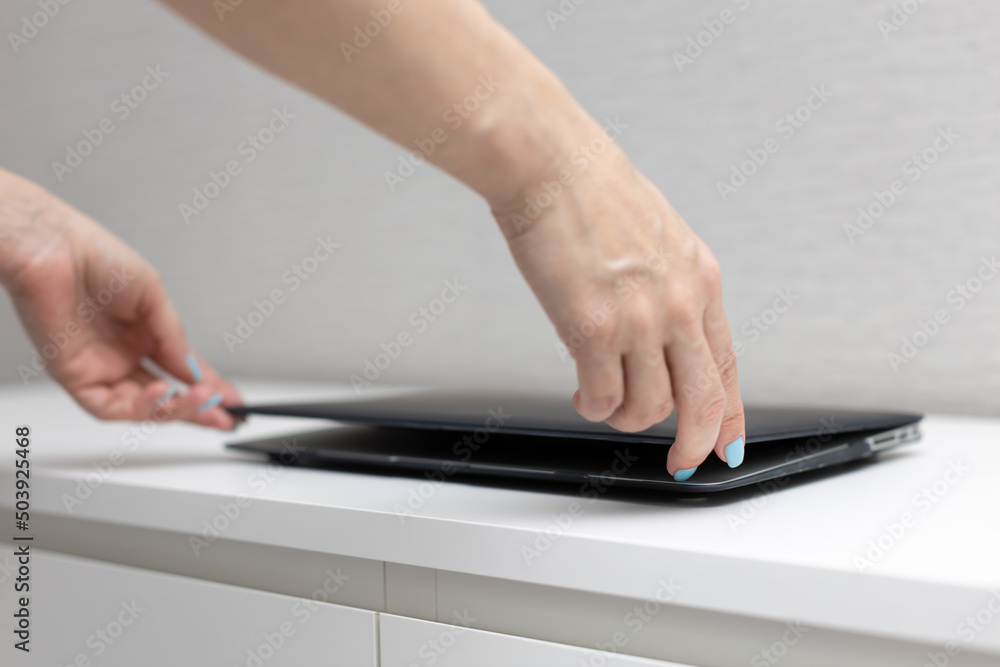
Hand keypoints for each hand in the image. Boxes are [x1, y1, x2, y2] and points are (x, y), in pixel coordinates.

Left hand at [0, 172, 241, 428]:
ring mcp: (98, 367)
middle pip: (164, 396)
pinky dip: (138, 407)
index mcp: (142, 333)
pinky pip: (108, 405)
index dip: (210, 388)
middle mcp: (120, 354)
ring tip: (201, 399)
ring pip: (140, 407)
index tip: (234, 403)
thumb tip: (193, 371)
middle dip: (197, 410)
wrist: (53, 246)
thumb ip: (174, 338)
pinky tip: (161, 392)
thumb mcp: (153, 295)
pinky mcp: (73, 375)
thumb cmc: (94, 256)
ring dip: (174, 408)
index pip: (181, 371)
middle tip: (224, 417)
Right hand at [491, 135, 745, 478]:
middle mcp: (679, 305)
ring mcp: (640, 321)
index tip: (726, 443)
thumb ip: (670, 288)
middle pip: (703, 400)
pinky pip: (602, 398)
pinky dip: (592, 408)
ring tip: (604, 401)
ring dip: (624, 417)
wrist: (551, 165)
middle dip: (694, 443)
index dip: (730, 415)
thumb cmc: (592, 191)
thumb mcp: (659, 237)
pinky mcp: (594, 330)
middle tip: (681, 461)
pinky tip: (581, 394)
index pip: (728, 366)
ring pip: (648, 407)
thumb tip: (662, 334)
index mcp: (701, 281)